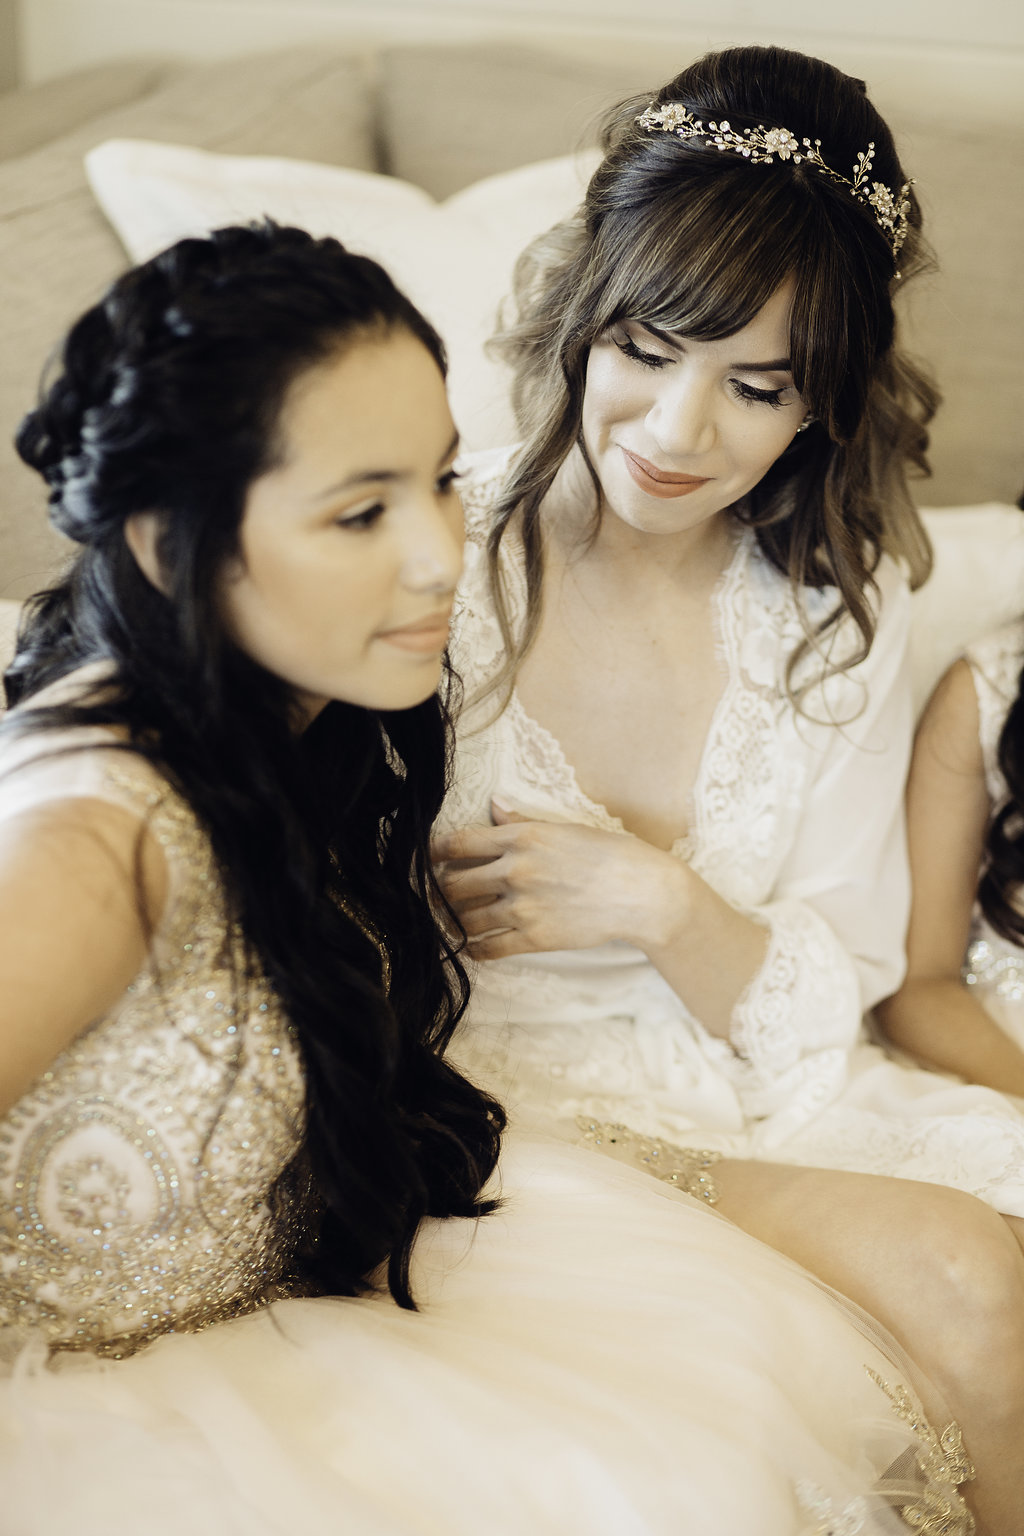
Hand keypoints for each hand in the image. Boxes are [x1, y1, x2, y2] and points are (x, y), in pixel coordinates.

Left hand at [431, 798, 688, 959]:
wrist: (641, 892)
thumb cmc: (609, 854)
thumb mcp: (564, 828)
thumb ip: (521, 822)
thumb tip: (493, 807)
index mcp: (521, 837)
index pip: (458, 843)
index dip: (434, 852)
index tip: (426, 857)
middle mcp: (515, 870)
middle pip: (452, 883)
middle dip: (439, 890)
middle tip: (434, 894)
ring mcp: (523, 906)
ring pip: (465, 918)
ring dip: (454, 920)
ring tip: (451, 920)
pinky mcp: (534, 937)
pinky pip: (488, 948)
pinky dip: (474, 948)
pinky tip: (472, 946)